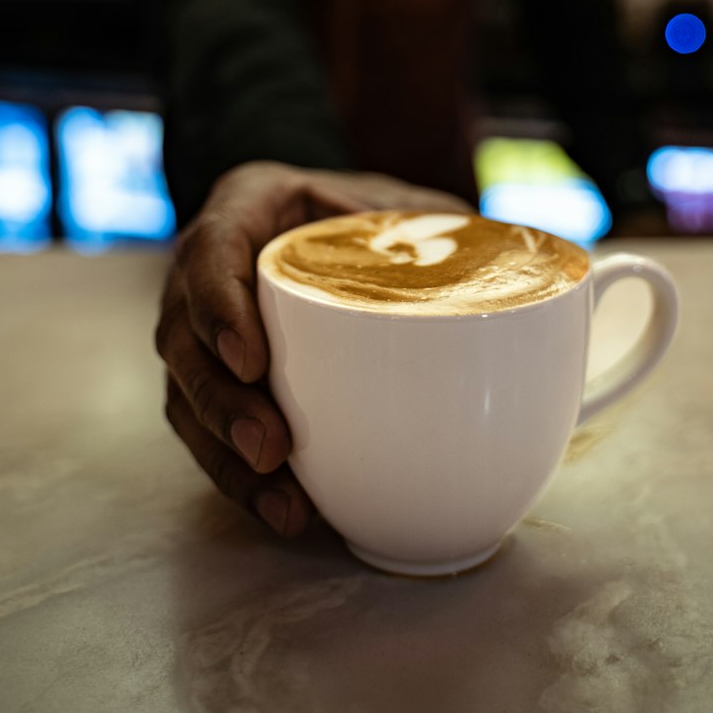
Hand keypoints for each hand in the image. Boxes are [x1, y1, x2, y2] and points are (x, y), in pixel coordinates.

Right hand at [156, 160, 471, 538]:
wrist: (338, 226)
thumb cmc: (366, 212)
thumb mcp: (398, 202)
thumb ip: (437, 225)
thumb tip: (529, 265)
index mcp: (244, 208)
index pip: (209, 252)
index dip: (219, 307)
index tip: (253, 361)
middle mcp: (204, 269)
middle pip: (183, 339)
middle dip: (220, 403)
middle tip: (270, 450)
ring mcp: (199, 327)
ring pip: (186, 397)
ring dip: (226, 456)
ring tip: (283, 504)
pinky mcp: (211, 380)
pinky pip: (208, 433)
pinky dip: (241, 477)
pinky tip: (287, 510)